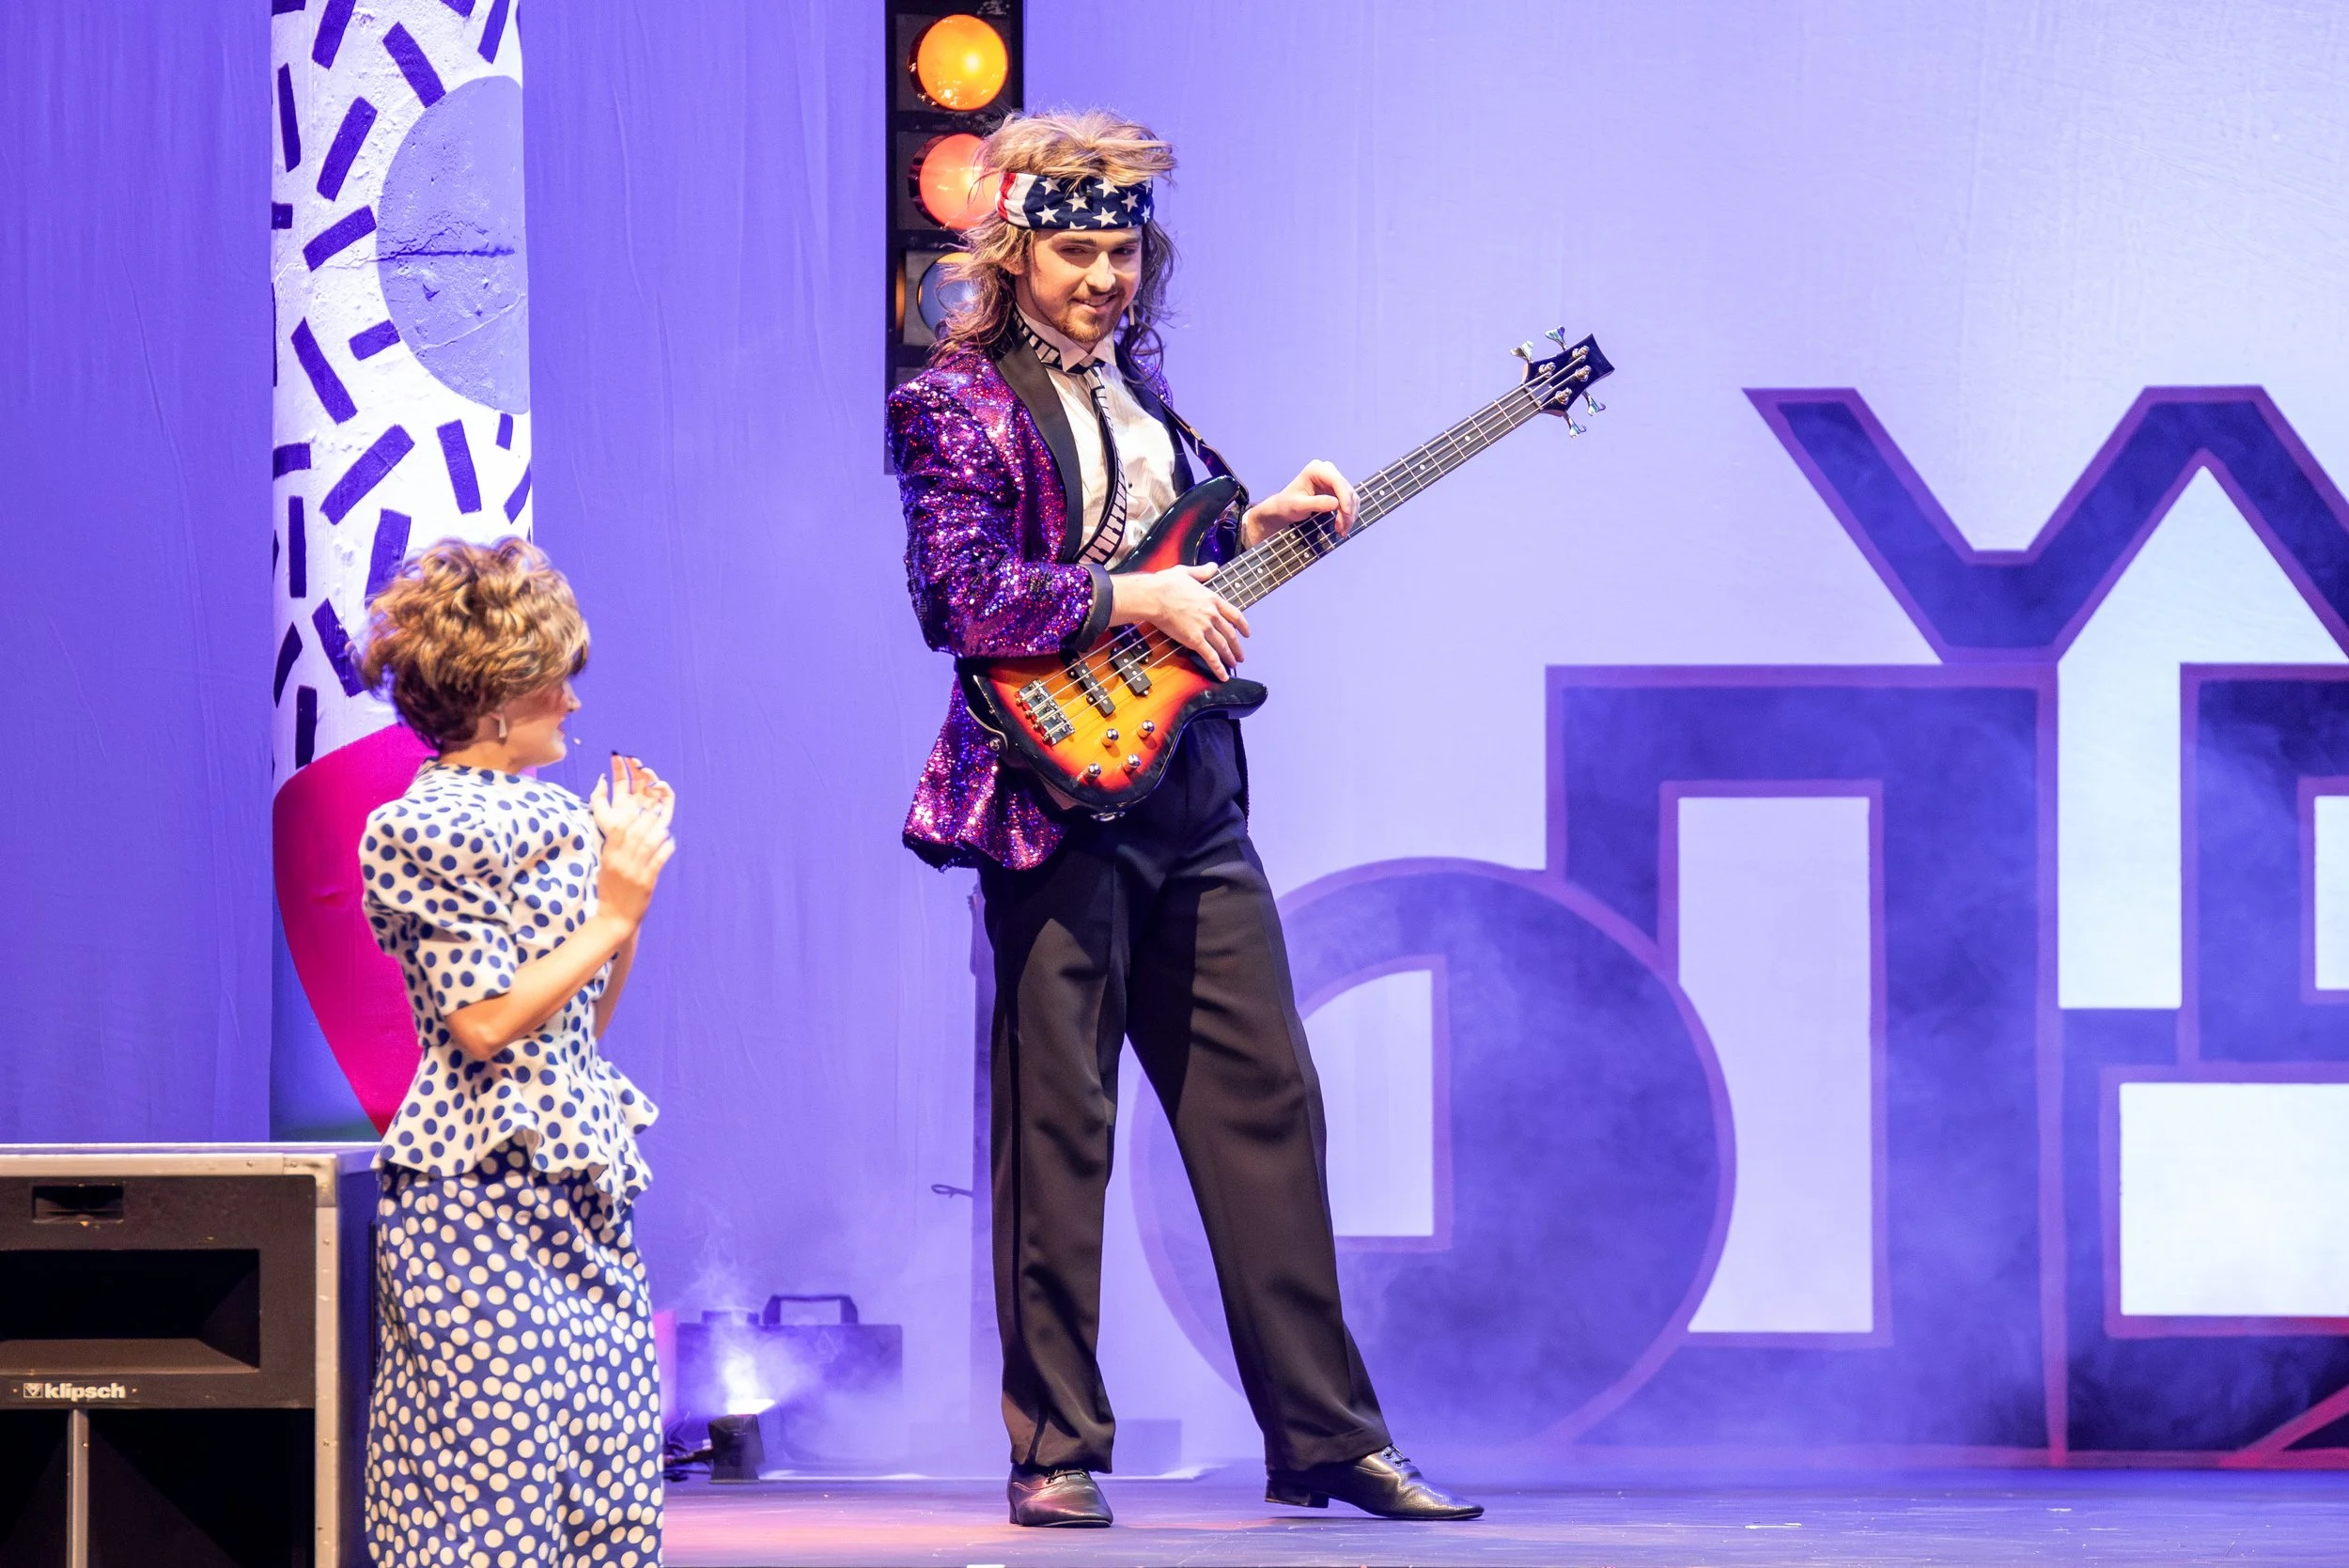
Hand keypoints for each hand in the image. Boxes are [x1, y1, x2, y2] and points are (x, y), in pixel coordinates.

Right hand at [590, 756, 676, 927]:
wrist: (614, 918)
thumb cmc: (609, 891)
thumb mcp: (604, 868)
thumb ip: (613, 850)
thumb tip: (622, 829)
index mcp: (608, 857)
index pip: (618, 830)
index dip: (629, 815)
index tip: (638, 805)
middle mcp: (621, 862)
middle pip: (635, 833)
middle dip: (646, 818)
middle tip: (656, 806)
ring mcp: (634, 872)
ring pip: (648, 845)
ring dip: (658, 831)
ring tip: (665, 822)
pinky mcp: (647, 882)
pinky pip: (658, 860)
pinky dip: (665, 849)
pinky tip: (671, 840)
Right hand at [1117, 564, 1250, 679]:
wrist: (1155, 596)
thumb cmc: (1166, 584)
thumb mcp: (1186, 572)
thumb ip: (1202, 571)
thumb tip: (1213, 567)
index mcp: (1212, 599)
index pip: (1235, 614)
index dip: (1243, 625)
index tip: (1247, 633)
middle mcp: (1212, 614)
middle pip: (1231, 634)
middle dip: (1237, 647)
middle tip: (1241, 655)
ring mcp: (1205, 628)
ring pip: (1223, 646)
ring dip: (1230, 657)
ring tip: (1234, 665)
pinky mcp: (1195, 639)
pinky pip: (1210, 656)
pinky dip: (1218, 667)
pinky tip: (1223, 675)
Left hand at [1241, 459, 1355, 548]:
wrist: (1284, 509)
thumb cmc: (1287, 506)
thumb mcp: (1298, 506)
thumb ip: (1316, 503)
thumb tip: (1336, 503)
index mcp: (1316, 469)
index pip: (1337, 481)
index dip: (1344, 497)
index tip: (1345, 513)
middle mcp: (1327, 471)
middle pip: (1346, 489)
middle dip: (1347, 511)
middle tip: (1341, 530)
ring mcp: (1333, 480)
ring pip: (1351, 497)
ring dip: (1349, 515)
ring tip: (1341, 531)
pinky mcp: (1337, 490)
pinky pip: (1349, 502)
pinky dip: (1348, 515)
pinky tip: (1342, 526)